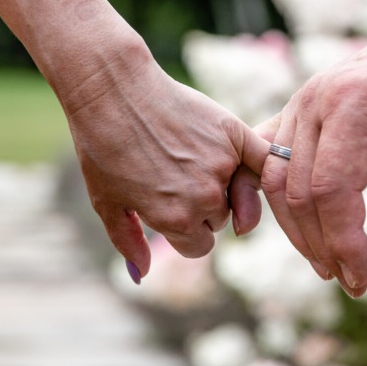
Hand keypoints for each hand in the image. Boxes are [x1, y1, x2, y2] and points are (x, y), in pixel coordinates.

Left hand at [62, 35, 272, 274]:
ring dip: (225, 183)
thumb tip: (143, 274)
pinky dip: (262, 163)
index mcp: (176, 222)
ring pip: (238, 193)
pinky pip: (265, 161)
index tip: (168, 209)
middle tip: (173, 176)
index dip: (184, 231)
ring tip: (191, 156)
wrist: (113, 91)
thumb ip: (128, 242)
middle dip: (203, 206)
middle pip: (219, 219)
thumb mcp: (106, 202)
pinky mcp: (234, 134)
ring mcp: (222, 166)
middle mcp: (205, 198)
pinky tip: (249, 160)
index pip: (200, 246)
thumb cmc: (101, 147)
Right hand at [235, 0, 366, 292]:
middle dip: (321, 245)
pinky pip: (272, 162)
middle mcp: (313, 100)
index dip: (343, 243)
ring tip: (331, 265)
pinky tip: (304, 231)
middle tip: (351, 282)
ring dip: (298, 230)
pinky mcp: (298, 112)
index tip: (364, 279)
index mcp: (352, 103)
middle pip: (297, 192)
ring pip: (277, 181)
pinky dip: (282, 200)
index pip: (330, 190)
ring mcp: (299, 104)